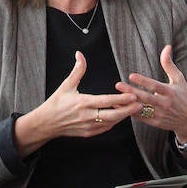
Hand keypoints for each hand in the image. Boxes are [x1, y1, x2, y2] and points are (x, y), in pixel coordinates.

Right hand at [15, 52, 139, 156]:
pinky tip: (119, 116)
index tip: (132, 96)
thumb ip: (77, 70)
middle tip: (140, 104)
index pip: (106, 101)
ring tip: (133, 109)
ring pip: (110, 123)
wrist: (46, 124)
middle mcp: (87, 116)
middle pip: (112, 115)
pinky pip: (105, 128)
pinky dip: (113, 122)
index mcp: (83, 103)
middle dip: (128, 110)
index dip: (120, 99)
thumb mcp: (66, 85)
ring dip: (122, 116)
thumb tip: (80, 54)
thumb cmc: (56, 103)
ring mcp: (88, 126)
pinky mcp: (88, 133)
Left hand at [116, 44, 186, 143]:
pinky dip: (131, 113)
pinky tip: (121, 107)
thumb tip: (167, 46)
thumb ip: (169, 64)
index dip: (143, 81)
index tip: (131, 76)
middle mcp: (165, 104)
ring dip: (128, 103)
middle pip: (145, 98)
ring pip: (141, 109)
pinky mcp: (156, 123)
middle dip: (131, 91)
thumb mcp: (179, 79)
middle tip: (118, 85)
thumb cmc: (184, 96)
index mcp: (170, 92)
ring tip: (116, 97)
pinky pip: (141, 118)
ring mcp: (160, 115)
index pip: (155, 86)